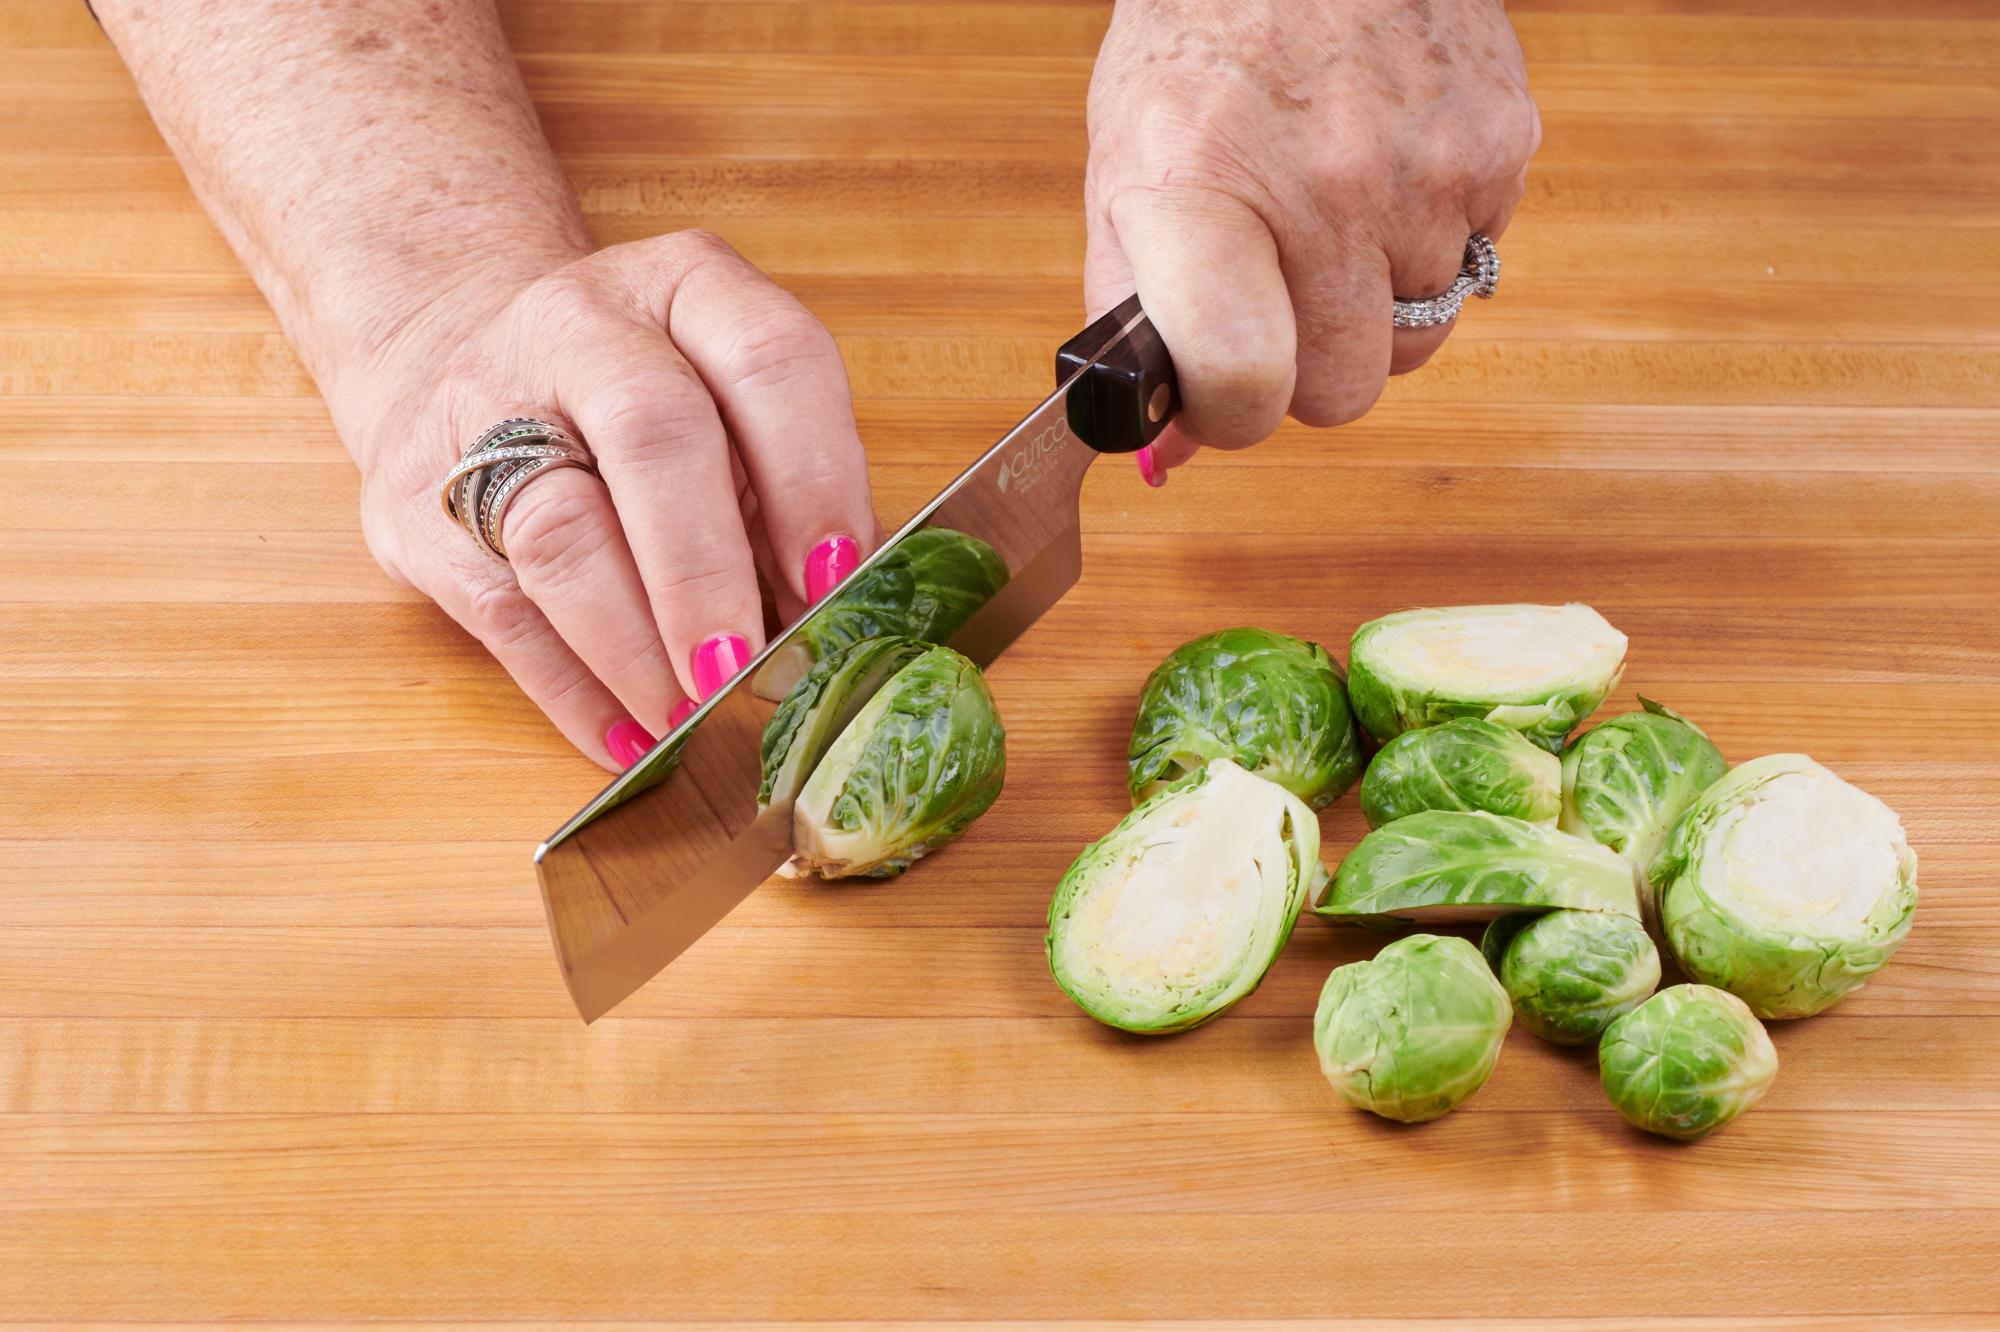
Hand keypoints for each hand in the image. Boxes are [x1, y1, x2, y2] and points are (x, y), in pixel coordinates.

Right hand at [350, 232, 878, 770]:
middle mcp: (581, 325)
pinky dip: (576, 692)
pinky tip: (630, 739)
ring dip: (637, 647)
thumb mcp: (730, 409)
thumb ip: (789, 497)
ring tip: (693, 719)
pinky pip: (503, 614)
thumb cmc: (641, 411)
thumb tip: (848, 623)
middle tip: (749, 667)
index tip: (838, 577)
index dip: (814, 473)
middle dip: (708, 569)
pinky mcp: (419, 509)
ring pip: (561, 531)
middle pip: (652, 434)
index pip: (768, 358)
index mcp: (687, 287)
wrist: (458, 362)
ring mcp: (483, 407)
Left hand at [1083, 0, 1540, 480]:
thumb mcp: (1126, 173)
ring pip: (1417, 342)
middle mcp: (1325, 188)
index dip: (1231, 412)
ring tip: (1334, 215)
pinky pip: (1471, 267)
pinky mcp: (1500, 148)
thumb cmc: (1202, 47)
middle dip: (1308, 366)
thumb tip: (1162, 449)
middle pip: (1342, 392)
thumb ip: (1134, 318)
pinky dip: (1430, 242)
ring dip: (1374, 306)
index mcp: (1206, 193)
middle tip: (1280, 291)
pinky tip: (1386, 169)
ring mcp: (1426, 171)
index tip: (1220, 388)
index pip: (1243, 379)